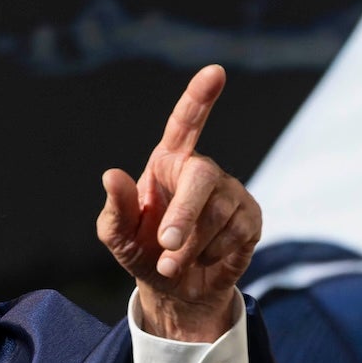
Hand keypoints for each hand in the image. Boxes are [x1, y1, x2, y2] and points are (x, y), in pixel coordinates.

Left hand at [98, 64, 261, 342]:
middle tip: (166, 246)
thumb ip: (116, 207)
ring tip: (174, 262)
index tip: (215, 72)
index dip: (199, 97)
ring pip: (217, 215)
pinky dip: (211, 255)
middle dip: (184, 215)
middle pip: (203, 176)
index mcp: (168, 163)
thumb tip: (110, 175)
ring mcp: (231, 192)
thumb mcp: (117, 234)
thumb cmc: (142, 251)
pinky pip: (235, 234)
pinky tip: (203, 259)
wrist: (175, 290)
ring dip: (190, 248)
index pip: (185, 123)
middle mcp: (202, 171)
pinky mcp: (251, 218)